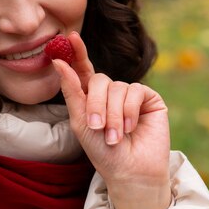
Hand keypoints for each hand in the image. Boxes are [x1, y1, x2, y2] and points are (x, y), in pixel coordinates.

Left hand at [52, 32, 171, 208]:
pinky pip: (135, 92)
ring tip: (115, 136)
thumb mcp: (80, 122)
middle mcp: (111, 91)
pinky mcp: (149, 98)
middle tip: (96, 127)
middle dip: (95, 104)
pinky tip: (131, 128)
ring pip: (117, 88)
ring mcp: (130, 93)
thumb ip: (71, 91)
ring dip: (113, 115)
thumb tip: (59, 61)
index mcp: (91, 96)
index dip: (78, 52)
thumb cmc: (102, 151)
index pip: (83, 69)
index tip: (70, 36)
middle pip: (99, 80)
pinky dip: (130, 112)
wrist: (129, 171)